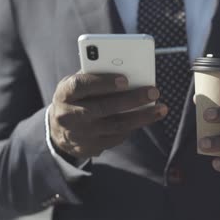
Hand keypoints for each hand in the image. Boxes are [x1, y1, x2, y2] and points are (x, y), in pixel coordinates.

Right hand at [50, 73, 167, 158]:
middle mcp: (68, 115)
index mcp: (64, 93)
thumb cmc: (77, 97)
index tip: (125, 79)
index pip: (81, 86)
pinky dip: (132, 127)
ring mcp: (78, 135)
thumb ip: (97, 76)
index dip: (103, 83)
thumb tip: (129, 71)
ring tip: (161, 109)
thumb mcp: (78, 83)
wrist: (58, 129)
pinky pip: (116, 138)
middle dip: (132, 99)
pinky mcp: (88, 148)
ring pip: (115, 126)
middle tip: (154, 92)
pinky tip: (145, 118)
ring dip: (141, 117)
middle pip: (103, 108)